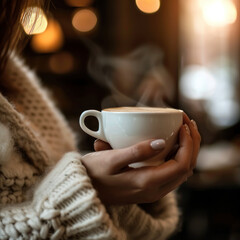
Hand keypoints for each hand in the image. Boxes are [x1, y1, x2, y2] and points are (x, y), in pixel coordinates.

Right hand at [82, 113, 200, 204]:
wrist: (84, 190)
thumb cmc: (94, 173)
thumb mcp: (111, 159)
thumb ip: (136, 152)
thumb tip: (161, 142)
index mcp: (147, 183)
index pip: (182, 164)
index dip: (188, 143)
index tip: (183, 124)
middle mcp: (155, 190)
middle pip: (187, 168)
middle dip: (192, 144)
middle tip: (188, 123)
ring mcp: (153, 191)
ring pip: (181, 172)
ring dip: (187, 150)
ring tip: (186, 131)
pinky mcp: (148, 187)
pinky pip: (171, 173)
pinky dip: (178, 157)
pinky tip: (173, 145)